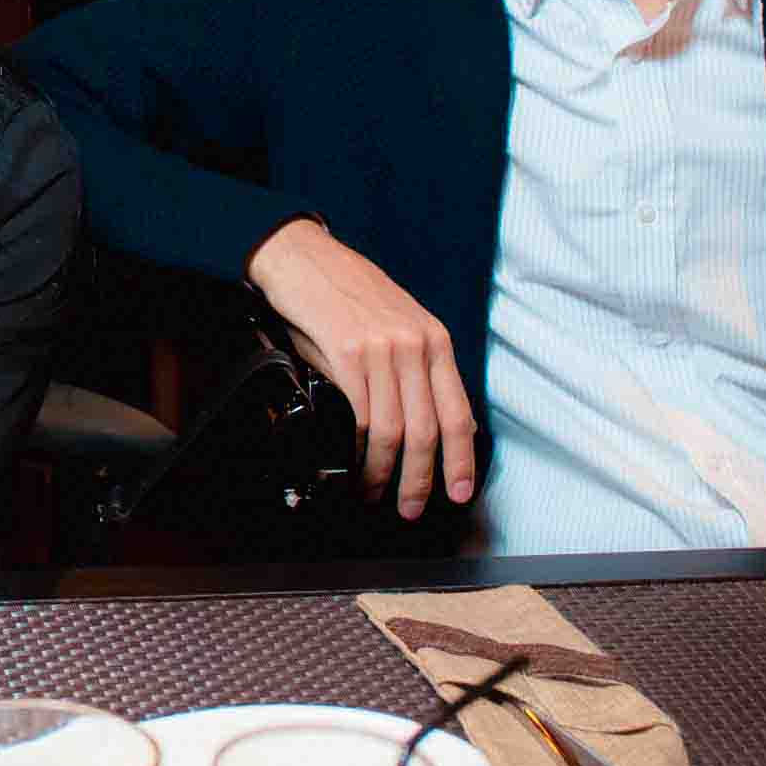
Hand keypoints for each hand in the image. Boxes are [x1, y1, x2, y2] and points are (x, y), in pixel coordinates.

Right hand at [247, 218, 478, 516]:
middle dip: (422, 479)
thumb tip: (416, 425)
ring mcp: (383, 351)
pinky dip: (359, 452)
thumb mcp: (393, 325)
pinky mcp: (348, 355)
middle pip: (429, 431)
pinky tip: (353, 465)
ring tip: (374, 493)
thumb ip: (410, 369)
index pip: (459, 413)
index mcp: (435, 340)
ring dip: (385, 473)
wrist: (303, 258)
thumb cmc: (344, 291)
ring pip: (396, 431)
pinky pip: (362, 418)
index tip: (459, 490)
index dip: (462, 460)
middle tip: (411, 507)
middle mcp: (415, 346)